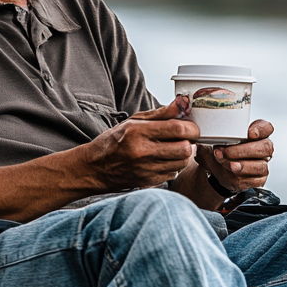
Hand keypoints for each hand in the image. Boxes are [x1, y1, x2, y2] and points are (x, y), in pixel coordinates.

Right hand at [80, 100, 199, 190]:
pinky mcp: (149, 182)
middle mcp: (143, 152)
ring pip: (182, 163)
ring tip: (170, 149)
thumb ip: (161, 114)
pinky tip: (161, 160)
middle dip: (188, 142)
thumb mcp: (133, 121)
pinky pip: (173, 173)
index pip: (177, 129)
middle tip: (182, 138)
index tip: (191, 127)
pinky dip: (172, 166)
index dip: (191, 128)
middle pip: (184, 148)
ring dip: (181, 155)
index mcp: (139, 132)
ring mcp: (146, 169)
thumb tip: (182, 104)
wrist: (95, 168)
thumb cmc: (114, 142)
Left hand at [197, 119, 273, 192]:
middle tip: (225, 152)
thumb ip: (212, 133)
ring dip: (241, 165)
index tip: (249, 133)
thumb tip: (203, 130)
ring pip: (260, 165)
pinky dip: (241, 177)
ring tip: (226, 164)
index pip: (266, 127)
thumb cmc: (218, 150)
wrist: (215, 169)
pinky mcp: (259, 179)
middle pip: (264, 147)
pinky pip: (255, 180)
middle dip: (243, 150)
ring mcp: (262, 164)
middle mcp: (263, 148)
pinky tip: (231, 173)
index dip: (260, 130)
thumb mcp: (213, 139)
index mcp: (256, 134)